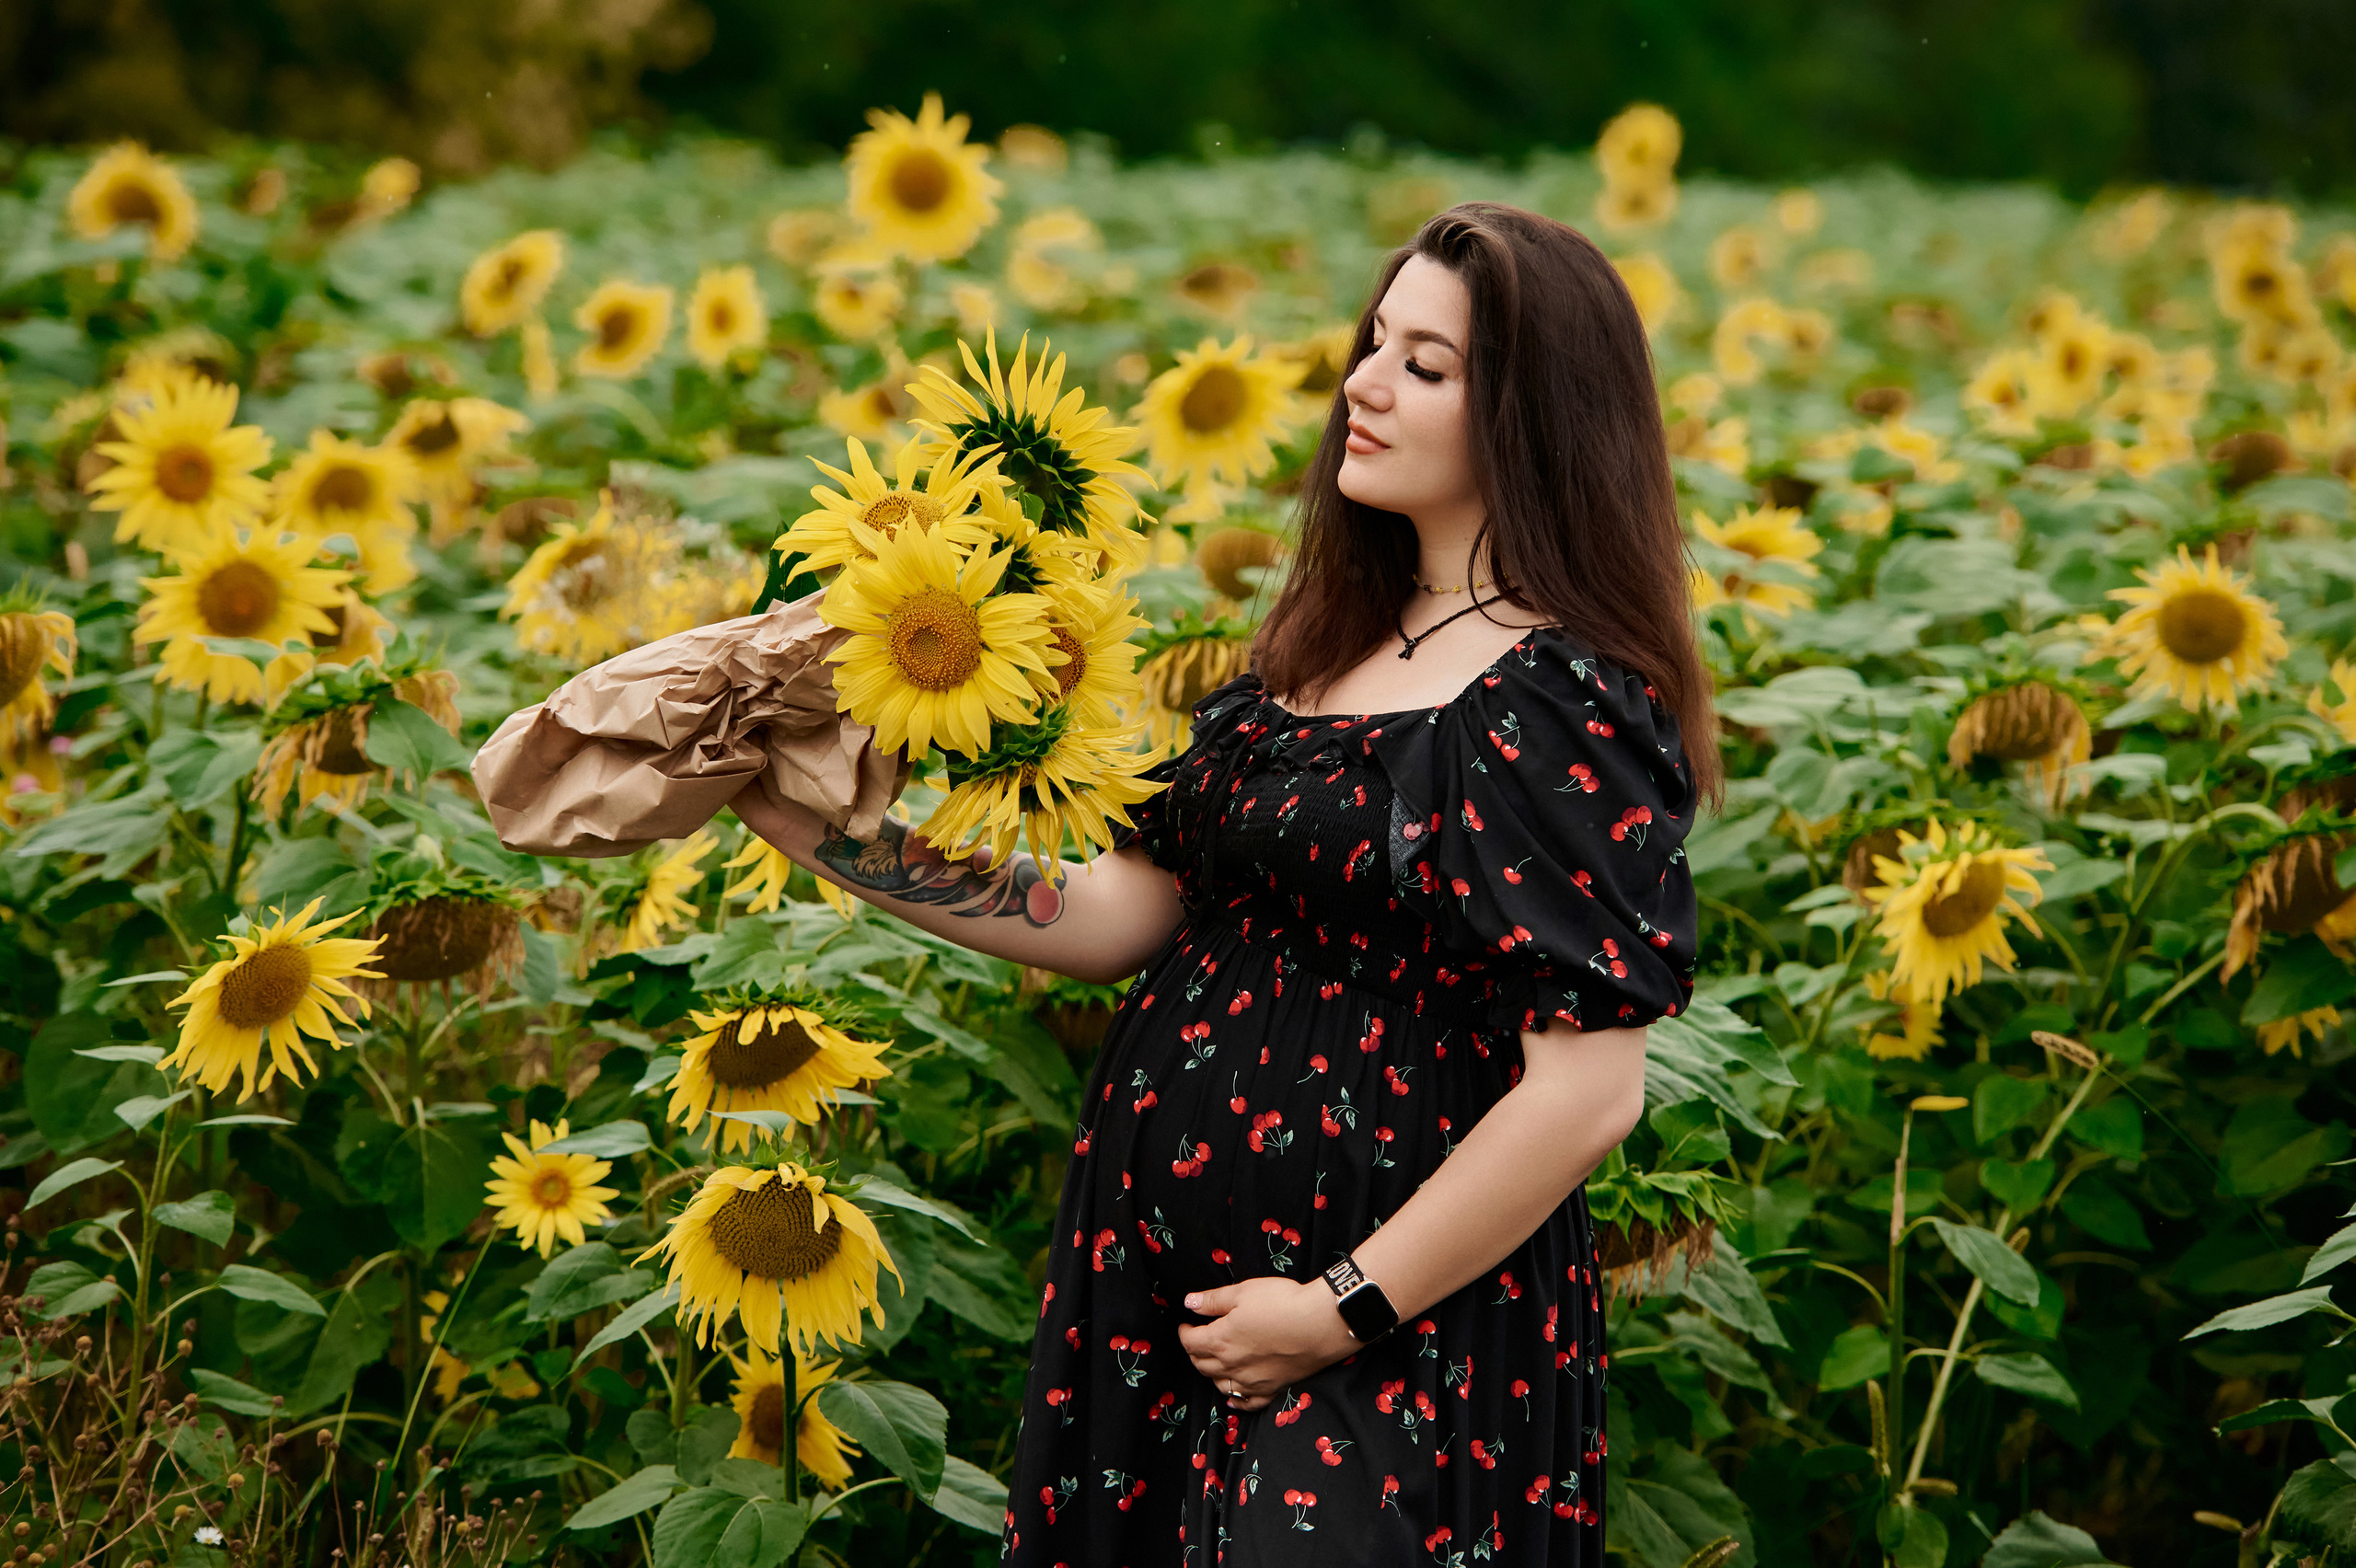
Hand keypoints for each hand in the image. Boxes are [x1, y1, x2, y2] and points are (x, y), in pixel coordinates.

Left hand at [1175, 1277, 1361, 1411]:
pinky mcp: (1271, 1390)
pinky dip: (1236, 1399)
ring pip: (1220, 1385)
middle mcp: (1231, 1366)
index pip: (1190, 1342)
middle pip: (1202, 1365)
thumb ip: (1212, 1300)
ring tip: (1213, 1362)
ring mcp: (1251, 1382)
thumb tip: (1189, 1303)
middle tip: (1197, 1341)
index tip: (1186, 1325)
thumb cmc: (1281, 1303)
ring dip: (1211, 1374)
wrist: (1320, 1324)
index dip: (1184, 1333)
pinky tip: (1234, 1395)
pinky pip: (1246, 1403)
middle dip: (1194, 1352)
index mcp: (1220, 1340)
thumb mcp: (1242, 1292)